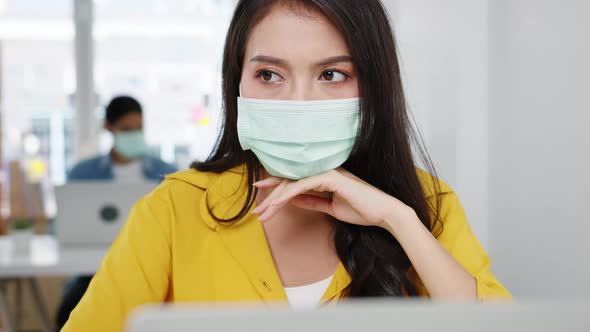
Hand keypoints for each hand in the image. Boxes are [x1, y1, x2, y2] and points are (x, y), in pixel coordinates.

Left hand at [251, 168, 416, 232]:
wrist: (383, 213)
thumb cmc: (361, 209)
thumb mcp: (331, 208)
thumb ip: (313, 202)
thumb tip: (294, 200)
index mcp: (324, 176)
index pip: (295, 178)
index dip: (276, 184)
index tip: (260, 191)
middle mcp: (324, 170)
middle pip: (290, 179)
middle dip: (271, 193)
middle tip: (256, 209)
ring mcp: (328, 172)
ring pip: (294, 182)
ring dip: (276, 199)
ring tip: (263, 212)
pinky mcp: (332, 178)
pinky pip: (304, 185)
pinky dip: (288, 194)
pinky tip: (277, 203)